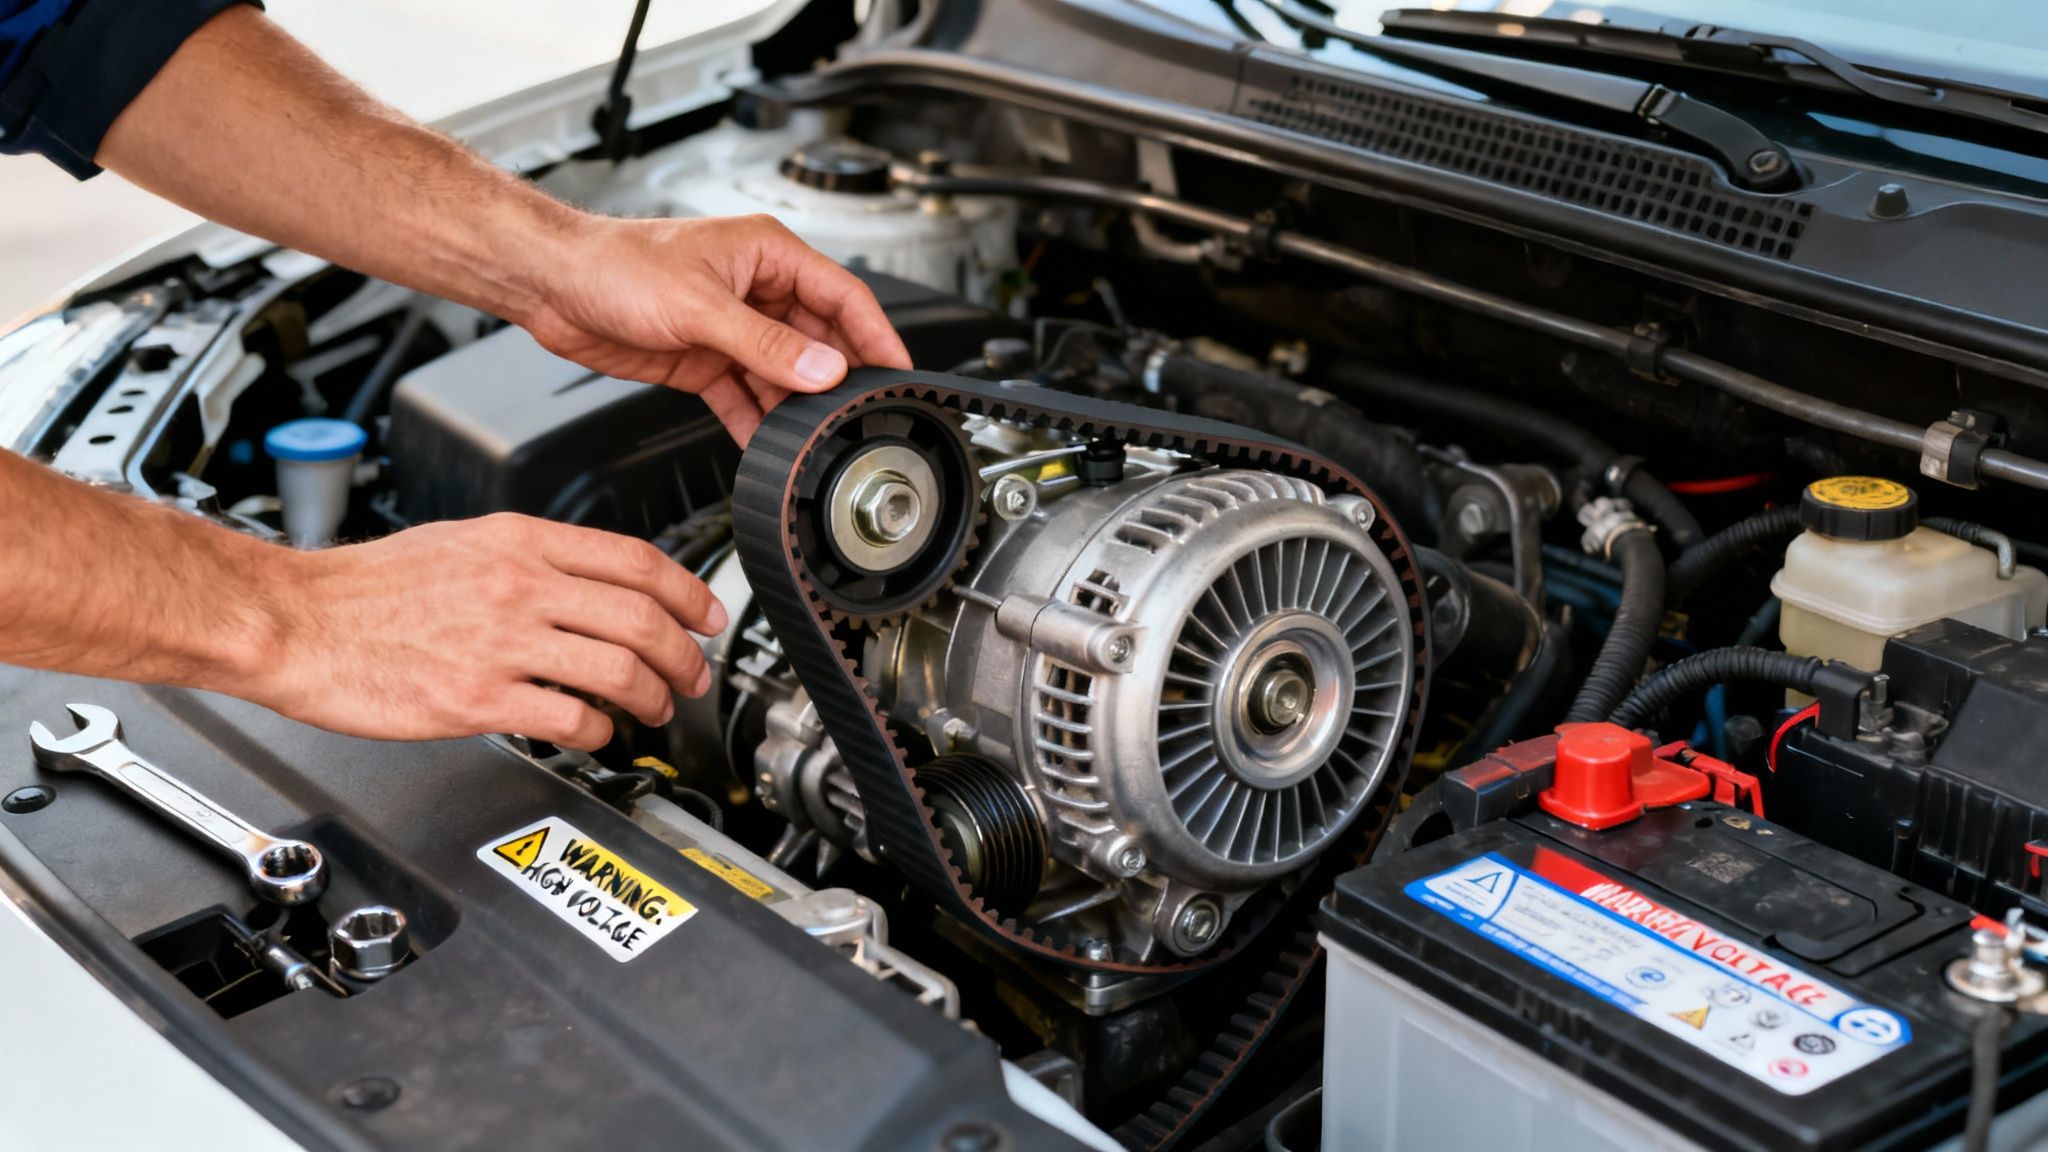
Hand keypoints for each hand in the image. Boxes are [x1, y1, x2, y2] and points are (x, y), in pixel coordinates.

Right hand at [250, 514, 722, 750]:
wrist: (296, 622)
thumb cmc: (365, 589)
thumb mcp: (462, 542)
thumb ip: (531, 558)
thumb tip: (591, 581)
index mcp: (520, 541)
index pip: (636, 560)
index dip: (689, 593)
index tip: (708, 617)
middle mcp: (519, 586)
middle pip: (643, 618)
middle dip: (686, 657)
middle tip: (693, 678)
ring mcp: (501, 643)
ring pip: (620, 670)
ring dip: (654, 699)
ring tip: (654, 711)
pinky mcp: (477, 699)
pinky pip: (571, 718)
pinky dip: (600, 732)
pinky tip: (595, 733)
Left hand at [519, 214, 913, 444]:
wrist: (551, 285)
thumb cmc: (614, 264)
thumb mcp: (699, 306)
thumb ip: (764, 344)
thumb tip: (820, 370)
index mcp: (767, 254)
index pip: (843, 295)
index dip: (876, 335)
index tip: (898, 373)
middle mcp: (756, 288)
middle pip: (819, 340)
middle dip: (835, 380)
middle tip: (855, 416)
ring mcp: (731, 326)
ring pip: (784, 373)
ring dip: (795, 406)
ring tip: (812, 437)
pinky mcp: (705, 358)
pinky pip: (746, 395)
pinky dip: (758, 421)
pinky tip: (769, 445)